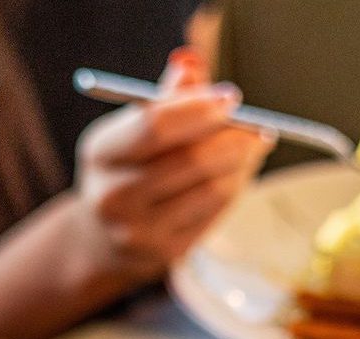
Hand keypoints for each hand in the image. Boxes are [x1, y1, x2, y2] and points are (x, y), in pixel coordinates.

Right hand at [72, 51, 273, 285]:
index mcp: (101, 153)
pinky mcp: (165, 253)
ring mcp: (138, 231)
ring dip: (241, 164)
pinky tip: (234, 176)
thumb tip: (191, 64)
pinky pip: (215, 213)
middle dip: (234, 138)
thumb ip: (166, 97)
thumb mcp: (134, 128)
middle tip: (258, 126)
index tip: (231, 98)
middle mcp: (112, 197)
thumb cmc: (130, 167)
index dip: (199, 110)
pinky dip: (233, 188)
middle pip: (191, 160)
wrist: (103, 237)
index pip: (155, 127)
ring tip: (250, 148)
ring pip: (212, 188)